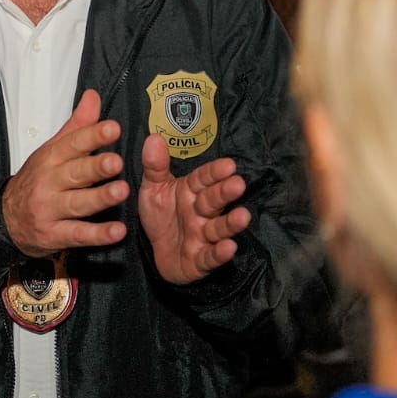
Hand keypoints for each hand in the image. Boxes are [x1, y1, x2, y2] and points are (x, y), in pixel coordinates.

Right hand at [2, 89, 128, 257]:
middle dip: (95, 167)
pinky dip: (97, 235)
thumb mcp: (52, 150)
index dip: (92, 136)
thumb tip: (93, 97)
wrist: (5, 219)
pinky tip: (117, 231)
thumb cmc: (36, 181)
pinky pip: (77, 234)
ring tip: (121, 192)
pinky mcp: (54, 235)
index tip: (112, 128)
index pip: (73, 144)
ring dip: (100, 198)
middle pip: (75, 173)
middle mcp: (49, 183)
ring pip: (77, 203)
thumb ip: (77, 126)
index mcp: (51, 158)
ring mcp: (50, 210)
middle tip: (117, 161)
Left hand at [138, 133, 249, 285]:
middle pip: (214, 201)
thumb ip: (155, 166)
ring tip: (243, 216)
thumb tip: (154, 137)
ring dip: (231, 223)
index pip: (204, 179)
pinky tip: (229, 247)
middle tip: (238, 184)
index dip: (214, 173)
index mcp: (190, 192)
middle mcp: (201, 213)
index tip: (228, 165)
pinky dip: (220, 253)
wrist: (155, 253)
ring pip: (218, 228)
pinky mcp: (200, 260)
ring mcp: (203, 236)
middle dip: (225, 193)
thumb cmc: (161, 216)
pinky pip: (210, 257)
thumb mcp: (153, 189)